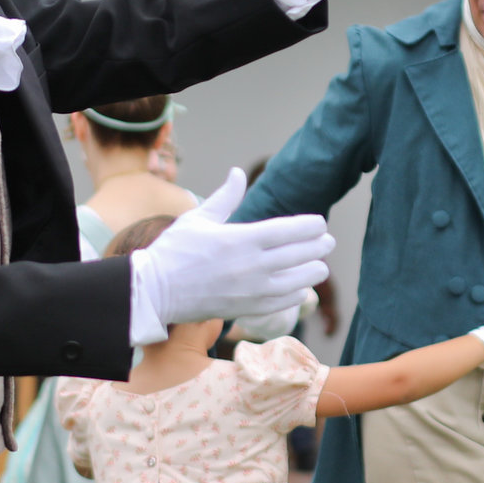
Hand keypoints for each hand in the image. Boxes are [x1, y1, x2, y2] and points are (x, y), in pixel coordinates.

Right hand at [134, 169, 334, 331]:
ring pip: (298, 282)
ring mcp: (251, 291)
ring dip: (313, 272)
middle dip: (318, 247)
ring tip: (320, 266)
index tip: (319, 223)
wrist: (155, 292)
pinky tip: (301, 288)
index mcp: (241, 239)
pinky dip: (296, 295)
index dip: (310, 226)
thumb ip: (225, 197)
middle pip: (299, 255)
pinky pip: (282, 303)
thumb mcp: (198, 218)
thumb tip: (238, 173)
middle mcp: (252, 266)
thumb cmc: (174, 251)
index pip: (289, 230)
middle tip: (328, 242)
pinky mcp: (246, 309)